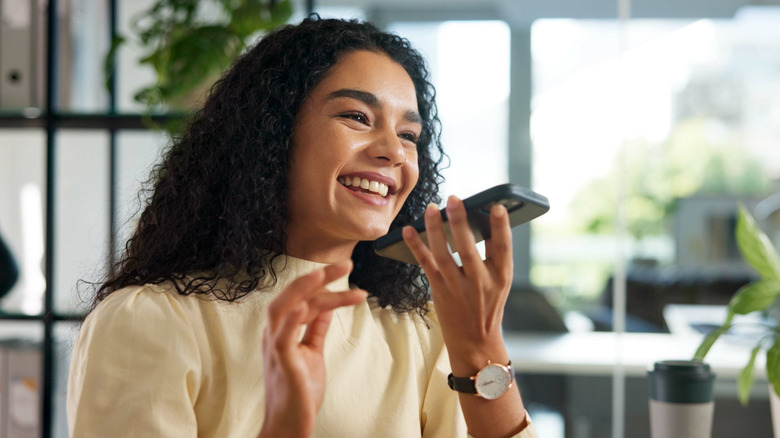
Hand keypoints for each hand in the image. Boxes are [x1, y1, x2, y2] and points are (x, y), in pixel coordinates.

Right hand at [259, 261, 366, 437]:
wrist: (289, 426)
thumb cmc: (298, 391)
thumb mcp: (311, 352)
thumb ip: (315, 329)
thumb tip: (325, 307)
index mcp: (282, 331)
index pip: (305, 299)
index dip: (327, 285)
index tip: (351, 275)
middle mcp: (274, 335)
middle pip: (292, 296)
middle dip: (318, 277)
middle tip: (345, 263)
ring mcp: (276, 348)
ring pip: (281, 308)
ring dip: (301, 288)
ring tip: (322, 273)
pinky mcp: (282, 364)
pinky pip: (282, 337)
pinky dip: (292, 318)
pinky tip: (306, 305)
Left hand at [402, 195, 512, 372]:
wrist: (475, 340)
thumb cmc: (488, 302)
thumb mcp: (500, 280)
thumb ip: (494, 253)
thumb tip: (482, 217)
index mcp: (501, 276)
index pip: (503, 248)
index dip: (500, 227)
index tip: (497, 206)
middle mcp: (479, 283)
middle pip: (468, 249)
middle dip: (460, 222)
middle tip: (453, 199)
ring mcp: (457, 288)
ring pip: (443, 255)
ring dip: (435, 230)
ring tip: (431, 208)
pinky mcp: (439, 291)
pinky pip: (425, 265)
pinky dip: (415, 246)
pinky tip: (408, 230)